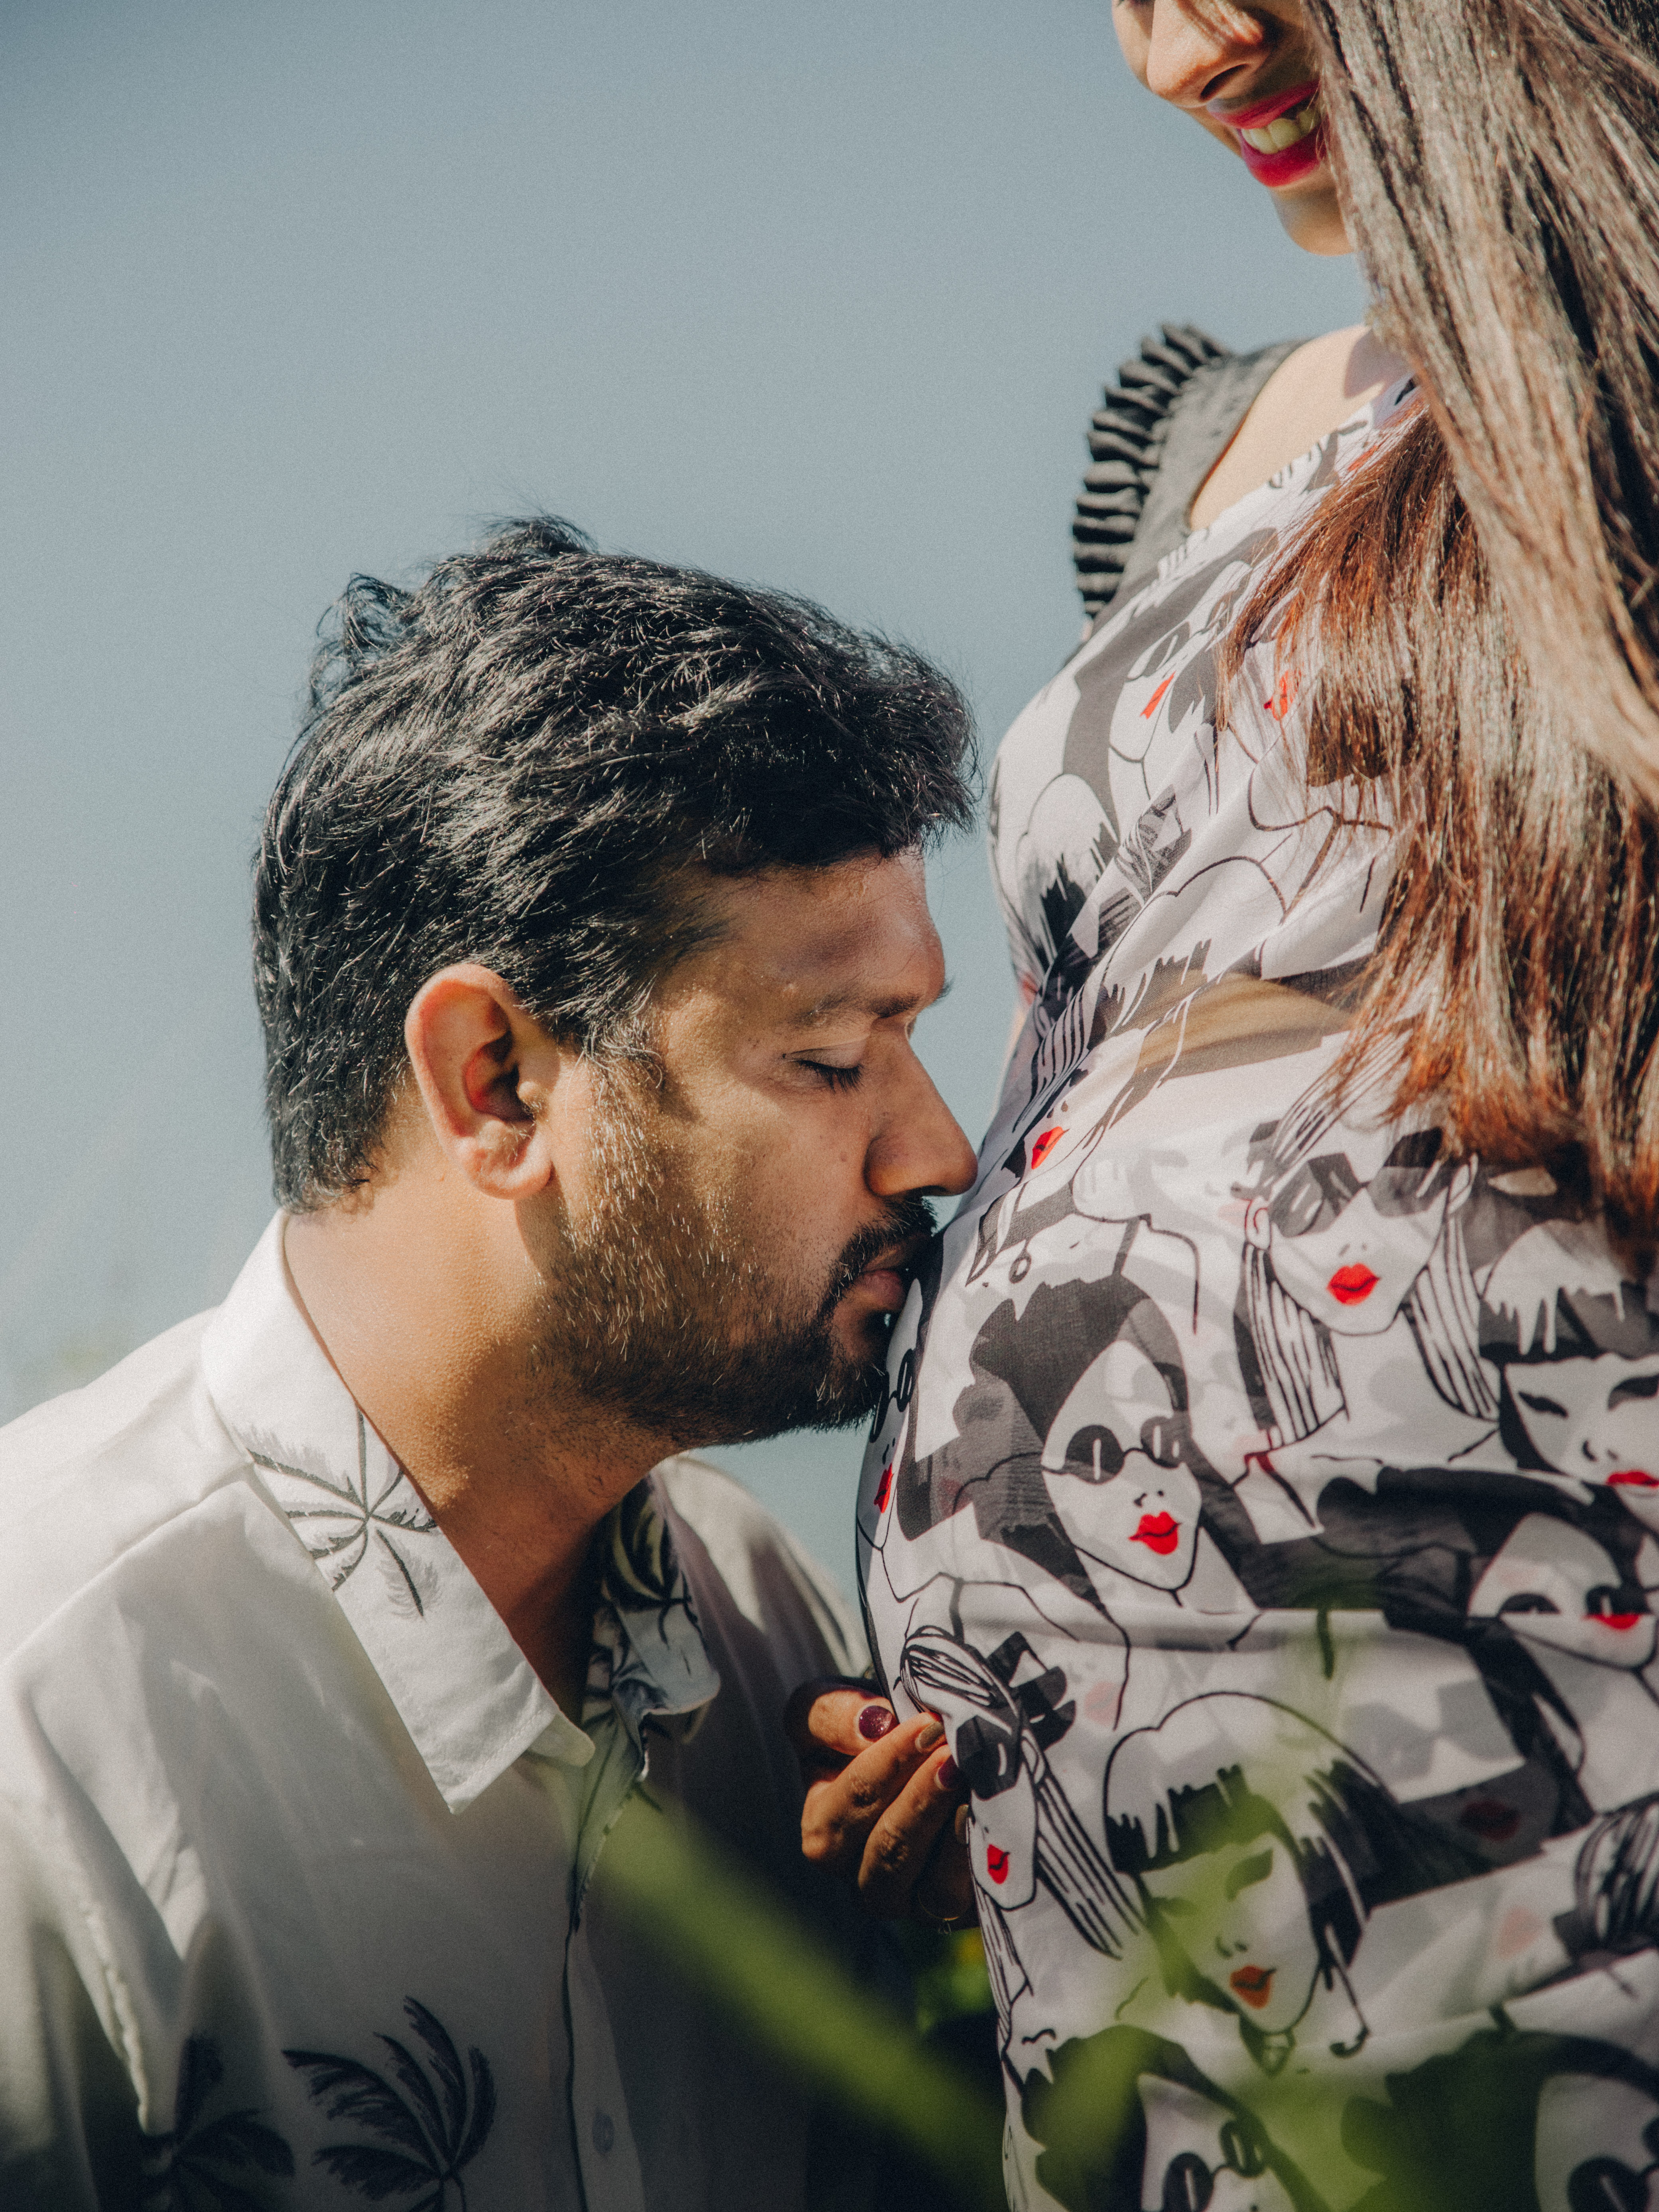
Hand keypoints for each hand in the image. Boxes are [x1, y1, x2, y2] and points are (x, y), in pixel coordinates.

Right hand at [785, 1677, 975, 1924]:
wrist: (921, 1757)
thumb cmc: (866, 1730)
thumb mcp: (831, 1708)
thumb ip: (834, 1713)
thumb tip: (874, 1723)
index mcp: (823, 1830)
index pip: (853, 1799)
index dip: (888, 1761)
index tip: (925, 1725)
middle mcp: (859, 1877)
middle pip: (885, 1845)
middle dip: (920, 1797)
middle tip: (952, 1754)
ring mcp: (908, 1900)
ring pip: (923, 1880)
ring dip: (945, 1828)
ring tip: (968, 1780)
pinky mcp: (952, 1910)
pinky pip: (956, 1896)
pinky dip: (969, 1858)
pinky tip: (986, 1818)